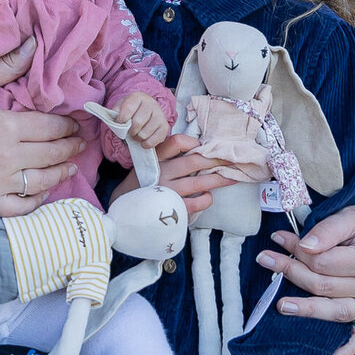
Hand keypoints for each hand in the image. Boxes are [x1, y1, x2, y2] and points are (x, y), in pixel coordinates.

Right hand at [0, 37, 86, 216]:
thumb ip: (7, 65)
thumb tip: (34, 43)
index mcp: (6, 125)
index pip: (51, 127)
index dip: (68, 126)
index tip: (75, 124)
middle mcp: (5, 157)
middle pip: (52, 154)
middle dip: (71, 148)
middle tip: (80, 143)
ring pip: (42, 181)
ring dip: (61, 172)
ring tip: (69, 166)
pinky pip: (21, 206)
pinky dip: (37, 200)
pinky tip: (43, 190)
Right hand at [108, 131, 230, 218]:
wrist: (123, 212)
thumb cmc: (142, 186)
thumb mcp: (148, 165)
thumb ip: (166, 156)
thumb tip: (197, 149)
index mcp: (155, 159)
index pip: (176, 142)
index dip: (193, 142)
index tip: (204, 146)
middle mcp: (162, 173)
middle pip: (195, 161)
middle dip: (216, 160)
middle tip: (231, 160)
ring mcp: (168, 191)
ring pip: (200, 182)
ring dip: (219, 179)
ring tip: (231, 177)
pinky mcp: (173, 208)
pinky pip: (198, 202)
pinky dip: (207, 199)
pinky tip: (207, 197)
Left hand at [114, 92, 169, 147]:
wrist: (147, 110)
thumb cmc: (132, 110)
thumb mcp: (121, 106)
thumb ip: (116, 112)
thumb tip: (114, 120)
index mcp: (138, 97)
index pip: (128, 108)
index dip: (121, 119)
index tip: (119, 123)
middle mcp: (151, 104)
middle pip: (138, 122)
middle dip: (130, 131)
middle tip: (128, 131)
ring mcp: (160, 115)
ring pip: (144, 133)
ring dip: (137, 138)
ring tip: (136, 134)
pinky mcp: (165, 127)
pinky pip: (152, 141)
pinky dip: (145, 144)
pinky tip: (143, 139)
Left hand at [256, 179, 354, 354]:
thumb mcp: (352, 215)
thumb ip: (328, 230)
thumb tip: (304, 246)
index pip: (323, 263)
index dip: (297, 251)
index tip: (277, 239)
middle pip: (323, 287)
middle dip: (291, 272)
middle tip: (265, 258)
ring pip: (334, 311)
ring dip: (306, 309)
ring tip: (280, 305)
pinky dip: (347, 347)